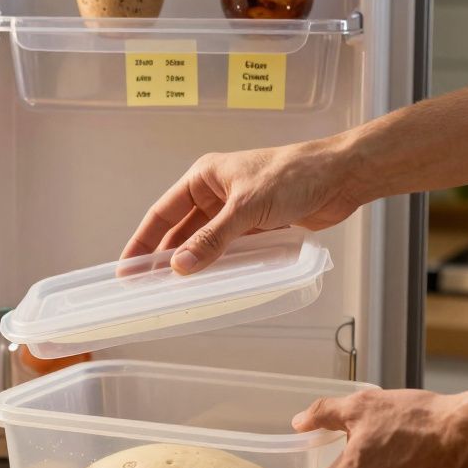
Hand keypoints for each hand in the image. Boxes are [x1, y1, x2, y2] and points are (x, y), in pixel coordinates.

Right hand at [121, 137, 367, 273]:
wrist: (340, 176)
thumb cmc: (294, 175)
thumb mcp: (246, 208)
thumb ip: (212, 239)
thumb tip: (181, 266)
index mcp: (204, 178)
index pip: (163, 213)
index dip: (143, 241)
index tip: (127, 268)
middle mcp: (217, 194)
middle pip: (181, 232)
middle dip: (166, 258)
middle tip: (148, 288)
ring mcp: (237, 212)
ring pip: (206, 244)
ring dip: (194, 265)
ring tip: (176, 292)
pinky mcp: (258, 227)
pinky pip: (230, 251)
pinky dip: (221, 266)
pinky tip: (211, 285)